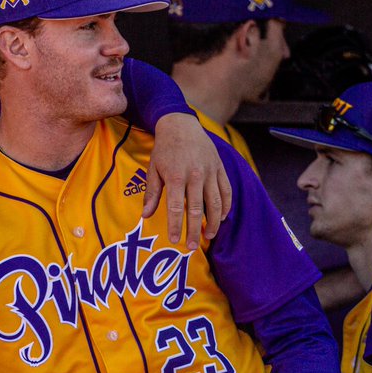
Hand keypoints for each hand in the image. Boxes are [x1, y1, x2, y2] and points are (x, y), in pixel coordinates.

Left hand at [146, 112, 230, 249]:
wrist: (181, 124)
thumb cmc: (164, 149)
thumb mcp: (153, 169)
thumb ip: (152, 193)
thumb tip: (145, 215)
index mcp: (176, 176)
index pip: (175, 208)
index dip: (175, 226)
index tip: (174, 241)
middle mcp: (195, 175)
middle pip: (196, 210)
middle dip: (194, 231)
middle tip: (191, 247)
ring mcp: (210, 172)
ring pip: (215, 203)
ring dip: (213, 223)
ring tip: (209, 237)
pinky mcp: (220, 168)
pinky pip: (226, 191)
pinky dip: (226, 206)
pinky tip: (222, 218)